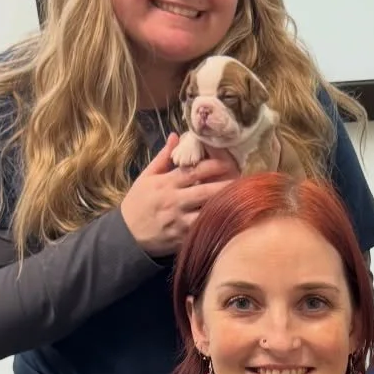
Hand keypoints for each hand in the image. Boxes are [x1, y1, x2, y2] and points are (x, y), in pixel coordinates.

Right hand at [120, 134, 240, 256]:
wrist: (127, 235)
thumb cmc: (138, 203)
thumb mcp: (146, 177)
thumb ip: (163, 157)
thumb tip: (177, 136)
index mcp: (167, 183)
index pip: (194, 170)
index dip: (214, 164)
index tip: (231, 160)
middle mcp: (175, 200)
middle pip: (206, 191)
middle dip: (227, 185)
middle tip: (246, 180)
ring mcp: (179, 220)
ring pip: (207, 212)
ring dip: (225, 206)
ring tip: (244, 199)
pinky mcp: (182, 238)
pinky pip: (203, 230)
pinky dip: (217, 224)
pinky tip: (232, 219)